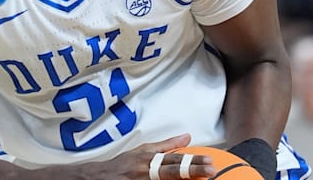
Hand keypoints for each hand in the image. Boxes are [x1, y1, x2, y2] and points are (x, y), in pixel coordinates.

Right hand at [80, 134, 215, 179]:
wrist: (100, 176)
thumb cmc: (124, 163)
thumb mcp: (144, 150)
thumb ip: (167, 145)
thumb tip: (187, 136)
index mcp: (149, 158)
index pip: (175, 159)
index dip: (192, 160)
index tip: (208, 160)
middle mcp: (146, 171)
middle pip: (173, 171)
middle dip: (193, 171)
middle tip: (211, 170)